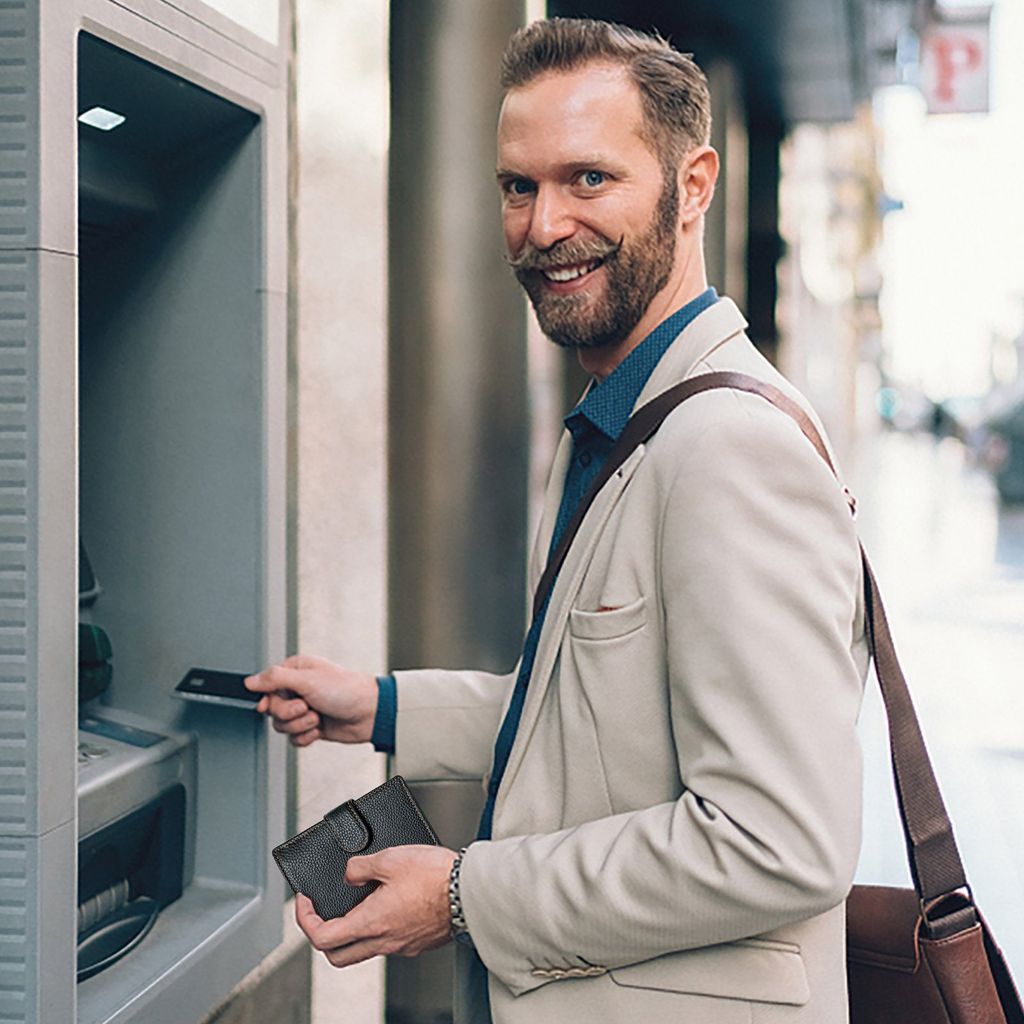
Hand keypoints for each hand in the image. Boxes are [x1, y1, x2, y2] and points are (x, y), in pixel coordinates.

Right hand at [244, 655, 378, 745]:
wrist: (369, 713)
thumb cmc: (346, 690)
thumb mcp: (306, 679)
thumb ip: (275, 679)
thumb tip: (250, 681)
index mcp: (295, 672)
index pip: (266, 687)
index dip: (268, 699)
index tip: (270, 704)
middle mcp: (298, 690)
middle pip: (272, 709)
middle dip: (289, 713)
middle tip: (306, 707)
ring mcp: (305, 709)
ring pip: (282, 726)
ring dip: (300, 725)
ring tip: (317, 717)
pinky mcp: (311, 727)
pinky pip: (294, 739)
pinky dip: (306, 737)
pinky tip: (319, 729)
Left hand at [295, 845, 458, 966]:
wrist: (471, 891)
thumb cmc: (436, 876)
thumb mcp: (390, 857)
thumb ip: (360, 866)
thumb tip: (349, 874)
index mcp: (371, 922)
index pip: (321, 936)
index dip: (305, 918)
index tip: (304, 901)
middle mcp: (384, 941)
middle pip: (337, 955)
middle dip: (322, 934)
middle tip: (321, 912)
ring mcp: (401, 945)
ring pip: (362, 950)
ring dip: (350, 932)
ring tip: (356, 903)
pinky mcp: (417, 943)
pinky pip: (386, 943)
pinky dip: (377, 928)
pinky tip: (387, 904)